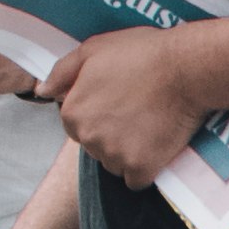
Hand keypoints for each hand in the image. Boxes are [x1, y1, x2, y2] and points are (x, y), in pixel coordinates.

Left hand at [50, 27, 201, 183]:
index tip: (118, 101)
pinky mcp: (140, 168)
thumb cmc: (141, 54)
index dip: (98, 114)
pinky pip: (136, 179)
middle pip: (95, 147)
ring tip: (148, 125)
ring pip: (114, 164)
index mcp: (72, 113)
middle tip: (136, 111)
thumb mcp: (93, 49)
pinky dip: (145, 168)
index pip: (76, 126)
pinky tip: (156, 145)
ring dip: (127, 153)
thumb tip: (43, 90)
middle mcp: (88, 138)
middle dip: (111, 134)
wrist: (185, 69)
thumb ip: (62, 71)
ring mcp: (114, 155)